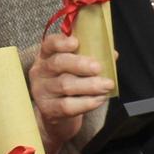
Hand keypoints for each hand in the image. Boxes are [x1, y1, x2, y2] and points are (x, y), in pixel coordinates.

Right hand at [28, 34, 113, 149]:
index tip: (75, 42)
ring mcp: (42, 91)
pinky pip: (67, 105)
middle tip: (98, 68)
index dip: (61, 42)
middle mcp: (41, 71)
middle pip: (58, 63)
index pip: (49, 44)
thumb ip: (92, 57)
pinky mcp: (48, 109)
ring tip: (107, 85)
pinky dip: (86, 102)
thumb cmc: (69, 81)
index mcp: (47, 54)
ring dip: (89, 85)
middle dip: (80, 64)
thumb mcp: (75, 66)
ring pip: (65, 85)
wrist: (57, 112)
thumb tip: (113, 54)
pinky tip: (99, 99)